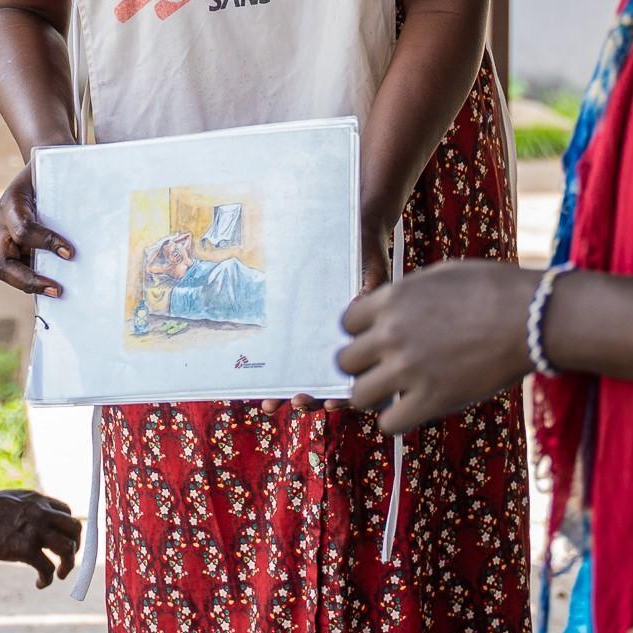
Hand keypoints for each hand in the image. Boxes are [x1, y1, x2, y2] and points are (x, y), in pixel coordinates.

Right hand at [0, 164, 74, 296]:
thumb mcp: (50, 173)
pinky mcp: (19, 251)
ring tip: (59, 294)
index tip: (69, 252)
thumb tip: (92, 212)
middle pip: (3, 265)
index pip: (23, 230)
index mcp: (11, 205)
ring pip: (10, 273)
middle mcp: (4, 229)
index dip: (44, 242)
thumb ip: (63, 194)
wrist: (41, 166)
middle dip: (28, 280)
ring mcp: (8, 243)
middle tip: (57, 289)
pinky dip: (39, 283)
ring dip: (32, 287)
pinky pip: (24, 270)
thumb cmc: (48, 170)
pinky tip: (61, 290)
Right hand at [0, 490, 81, 588]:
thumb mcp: (11, 501)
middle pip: (75, 528)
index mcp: (38, 500)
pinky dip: (47, 579)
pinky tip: (39, 583)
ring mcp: (36, 531)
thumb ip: (26, 509)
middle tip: (67, 558)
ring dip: (68, 565)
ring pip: (67, 549)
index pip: (66, 511)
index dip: (67, 528)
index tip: (62, 540)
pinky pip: (48, 568)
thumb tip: (32, 521)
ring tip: (60, 574)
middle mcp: (42, 513)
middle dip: (75, 545)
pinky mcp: (26, 550)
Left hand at [253, 225, 393, 412]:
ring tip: (271, 404)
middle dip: (312, 398)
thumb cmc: (367, 254)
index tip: (334, 404)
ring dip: (289, 393)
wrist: (355, 228)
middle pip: (326, 383)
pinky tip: (259, 381)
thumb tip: (355, 305)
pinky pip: (284, 351)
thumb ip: (368, 292)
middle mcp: (339, 343)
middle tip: (299, 402)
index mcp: (364, 340)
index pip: (355, 378)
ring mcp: (316, 337)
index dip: (345, 397)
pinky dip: (274, 369)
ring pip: (305, 374)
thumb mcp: (373, 274)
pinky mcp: (298, 324)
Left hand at [337, 260, 539, 435]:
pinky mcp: (432, 399)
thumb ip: (407, 294)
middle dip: (362, 366)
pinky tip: (412, 411)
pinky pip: (389, 424)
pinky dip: (396, 421)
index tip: (377, 341)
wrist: (532, 318)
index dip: (361, 334)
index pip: (346, 324)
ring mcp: (409, 369)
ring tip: (394, 394)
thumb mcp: (441, 275)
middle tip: (384, 369)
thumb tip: (390, 307)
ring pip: (359, 396)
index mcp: (392, 300)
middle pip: (345, 361)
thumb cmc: (494, 290)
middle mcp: (391, 334)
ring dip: (374, 396)